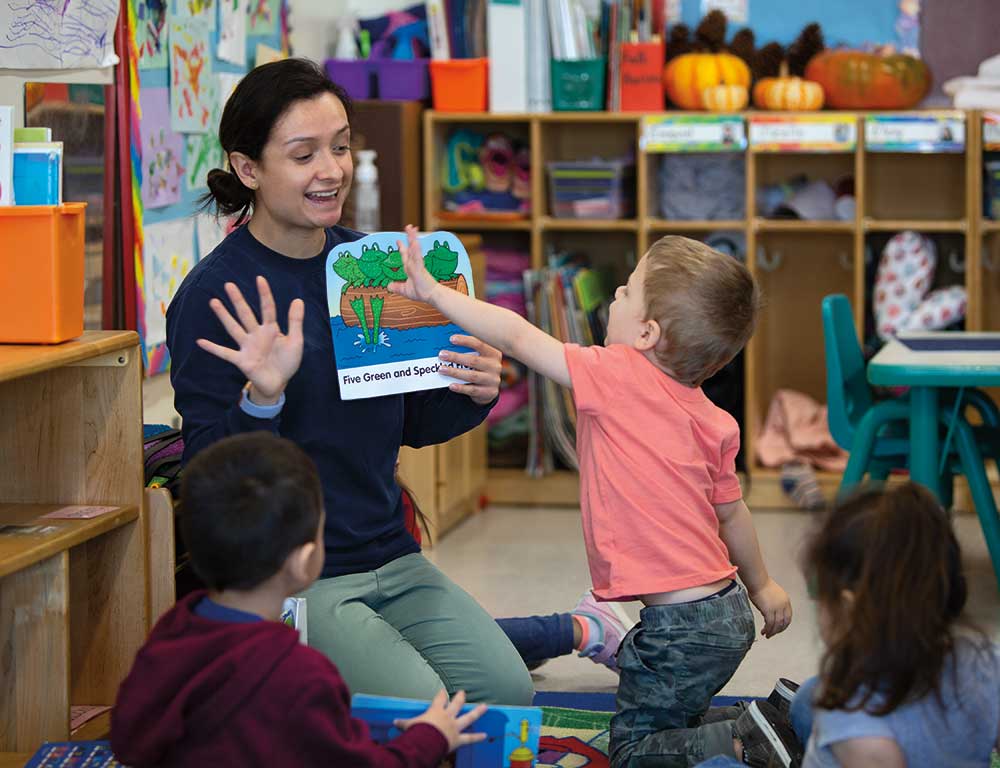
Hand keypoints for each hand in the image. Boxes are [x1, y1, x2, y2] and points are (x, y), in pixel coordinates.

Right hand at [196, 276, 303, 402]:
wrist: (279, 383)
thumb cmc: (287, 362)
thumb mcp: (296, 341)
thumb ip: (295, 322)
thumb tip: (298, 299)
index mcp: (271, 329)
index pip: (267, 308)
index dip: (264, 294)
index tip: (259, 278)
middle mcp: (256, 335)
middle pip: (246, 314)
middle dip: (238, 300)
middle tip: (228, 284)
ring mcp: (247, 347)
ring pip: (233, 328)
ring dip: (224, 316)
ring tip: (214, 301)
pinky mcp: (241, 360)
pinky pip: (225, 353)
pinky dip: (213, 348)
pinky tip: (200, 342)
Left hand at [388, 224, 441, 303]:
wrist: (431, 296)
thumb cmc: (422, 292)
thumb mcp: (405, 290)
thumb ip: (397, 287)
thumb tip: (388, 286)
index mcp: (411, 268)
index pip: (406, 255)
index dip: (402, 248)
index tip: (398, 241)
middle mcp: (414, 264)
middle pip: (411, 248)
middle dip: (409, 237)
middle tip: (408, 227)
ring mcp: (417, 265)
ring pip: (414, 249)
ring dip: (412, 238)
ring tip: (411, 229)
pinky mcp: (420, 268)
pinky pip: (417, 257)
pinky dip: (415, 250)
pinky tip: (414, 243)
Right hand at [394, 689, 487, 752]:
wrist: (426, 742)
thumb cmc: (418, 732)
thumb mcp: (408, 726)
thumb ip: (403, 723)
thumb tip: (394, 722)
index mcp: (436, 711)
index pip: (439, 699)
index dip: (442, 695)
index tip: (444, 691)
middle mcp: (447, 717)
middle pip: (456, 704)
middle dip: (460, 698)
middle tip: (463, 692)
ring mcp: (455, 727)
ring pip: (468, 718)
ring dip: (477, 712)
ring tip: (485, 707)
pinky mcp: (458, 739)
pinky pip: (469, 738)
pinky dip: (477, 737)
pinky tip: (485, 736)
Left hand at [440, 335, 501, 404]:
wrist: (489, 389)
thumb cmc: (479, 368)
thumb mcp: (479, 357)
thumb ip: (468, 350)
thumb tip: (449, 343)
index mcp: (493, 353)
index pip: (480, 344)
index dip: (465, 341)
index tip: (452, 339)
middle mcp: (495, 366)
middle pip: (474, 360)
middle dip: (456, 357)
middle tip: (442, 355)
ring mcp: (493, 380)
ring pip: (472, 376)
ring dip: (455, 372)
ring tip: (442, 369)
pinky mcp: (489, 392)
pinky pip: (472, 390)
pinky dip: (461, 387)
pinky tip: (451, 385)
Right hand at [749, 579, 791, 637]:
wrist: (757, 581)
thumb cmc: (761, 585)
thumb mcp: (773, 595)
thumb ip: (774, 605)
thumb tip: (769, 614)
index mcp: (786, 601)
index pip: (788, 617)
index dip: (784, 625)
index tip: (779, 629)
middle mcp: (784, 605)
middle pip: (784, 622)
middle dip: (779, 630)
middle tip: (773, 634)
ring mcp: (777, 608)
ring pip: (777, 624)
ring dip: (772, 631)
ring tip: (767, 635)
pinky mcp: (769, 610)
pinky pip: (770, 623)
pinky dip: (768, 629)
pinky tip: (764, 631)